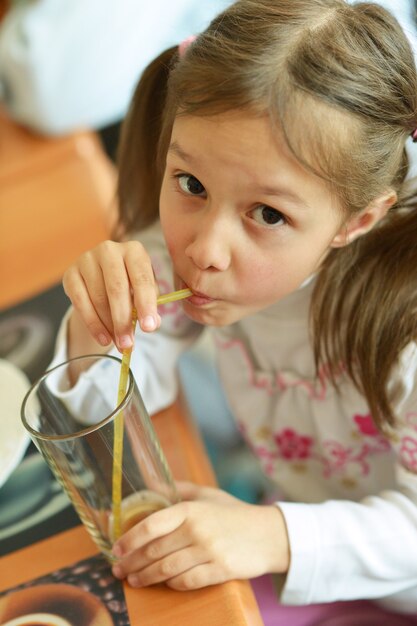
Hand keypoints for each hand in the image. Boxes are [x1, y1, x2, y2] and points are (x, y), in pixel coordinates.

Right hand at [63, 240, 160, 352]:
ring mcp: (87, 259)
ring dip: (109, 326)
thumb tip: (153, 323)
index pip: (142, 278)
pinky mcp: (70, 273)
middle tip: (128, 344)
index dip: (146, 304)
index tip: (149, 328)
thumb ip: (150, 307)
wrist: (101, 279)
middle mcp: (109, 250)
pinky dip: (93, 324)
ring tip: (119, 343)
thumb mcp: (144, 294)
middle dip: (123, 320)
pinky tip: (103, 338)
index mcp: (134, 250)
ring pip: (98, 298)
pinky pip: (80, 302)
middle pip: (117, 288)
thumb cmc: (130, 286)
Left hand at [111, 482, 289, 590]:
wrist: (269, 534)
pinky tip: (163, 583)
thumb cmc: (234, 513)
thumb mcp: (208, 495)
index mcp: (191, 509)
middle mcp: (197, 529)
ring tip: (133, 580)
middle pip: (155, 551)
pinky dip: (171, 584)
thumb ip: (180, 490)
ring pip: (167, 570)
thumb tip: (152, 483)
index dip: (130, 539)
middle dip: (132, 562)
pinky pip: (187, 581)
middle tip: (118, 570)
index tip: (116, 549)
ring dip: (146, 577)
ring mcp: (209, 551)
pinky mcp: (220, 570)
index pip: (152, 525)